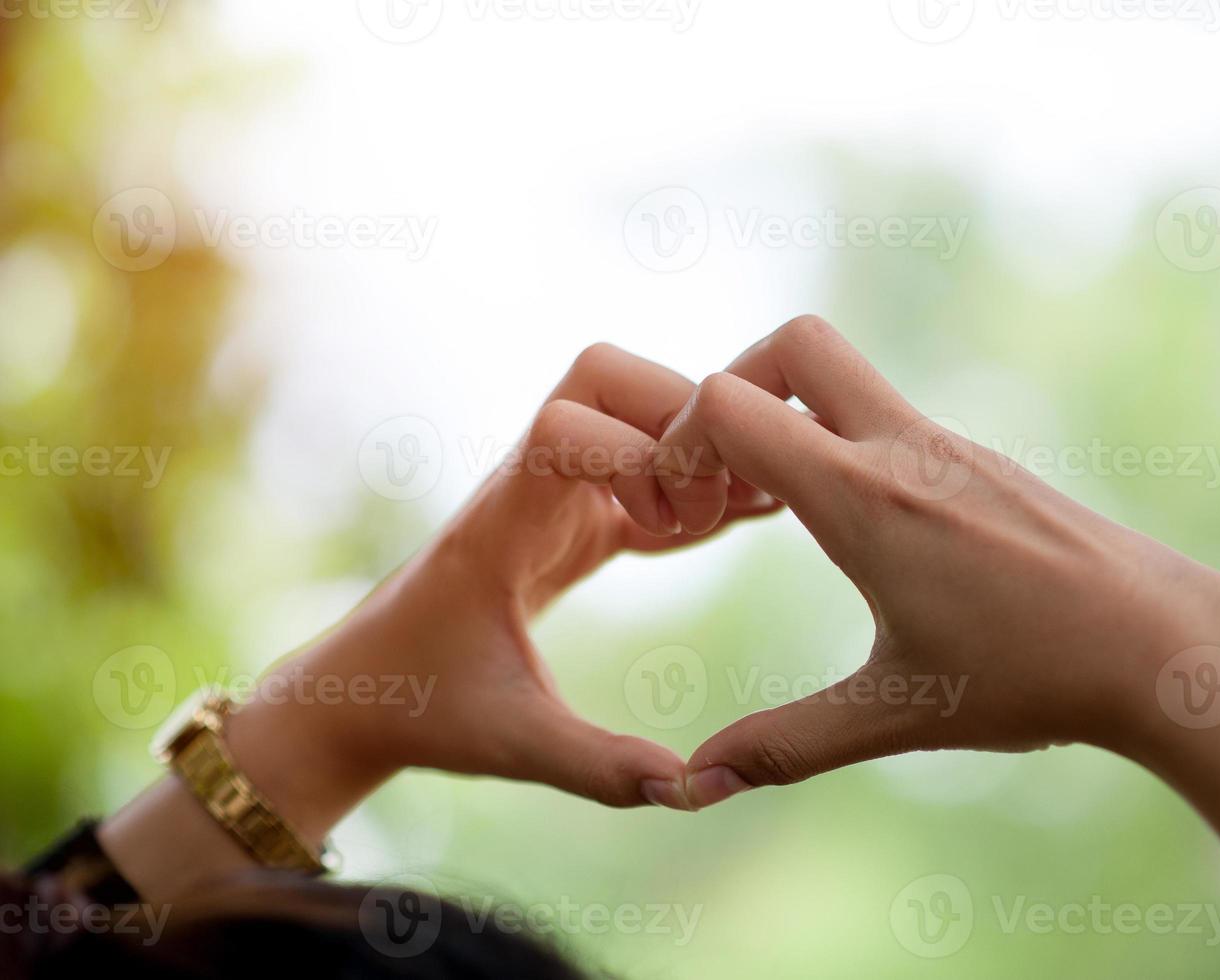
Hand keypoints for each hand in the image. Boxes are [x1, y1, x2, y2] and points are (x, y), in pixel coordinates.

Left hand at [225, 344, 779, 836]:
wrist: (364, 694)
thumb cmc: (423, 708)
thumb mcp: (514, 743)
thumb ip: (601, 765)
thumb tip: (691, 789)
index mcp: (506, 519)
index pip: (566, 418)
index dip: (636, 451)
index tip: (668, 529)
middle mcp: (531, 484)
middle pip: (608, 376)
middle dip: (681, 420)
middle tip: (714, 509)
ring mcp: (556, 493)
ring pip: (633, 407)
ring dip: (696, 445)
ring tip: (755, 508)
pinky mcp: (576, 519)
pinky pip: (647, 470)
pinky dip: (696, 484)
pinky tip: (750, 515)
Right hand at [653, 316, 1219, 893]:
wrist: (1168, 643)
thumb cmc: (1035, 677)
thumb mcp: (896, 712)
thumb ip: (784, 744)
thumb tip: (693, 785)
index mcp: (863, 498)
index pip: (732, 403)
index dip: (678, 436)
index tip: (680, 502)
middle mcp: (904, 449)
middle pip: (796, 343)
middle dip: (737, 385)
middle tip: (725, 471)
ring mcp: (949, 446)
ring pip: (848, 379)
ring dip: (794, 421)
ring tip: (777, 513)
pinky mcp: (980, 463)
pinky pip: (889, 419)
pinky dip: (845, 446)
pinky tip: (859, 531)